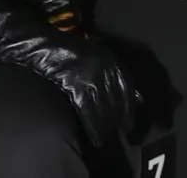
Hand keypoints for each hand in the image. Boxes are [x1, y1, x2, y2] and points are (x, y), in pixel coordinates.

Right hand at [40, 30, 139, 147]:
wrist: (48, 47)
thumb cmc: (74, 53)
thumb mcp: (100, 58)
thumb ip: (117, 77)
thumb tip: (138, 99)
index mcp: (113, 62)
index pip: (127, 92)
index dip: (129, 111)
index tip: (129, 125)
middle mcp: (105, 70)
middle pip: (116, 102)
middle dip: (117, 121)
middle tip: (116, 134)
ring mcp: (91, 78)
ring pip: (104, 109)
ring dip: (106, 127)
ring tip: (105, 138)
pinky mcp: (77, 86)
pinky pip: (88, 111)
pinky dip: (93, 125)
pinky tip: (95, 136)